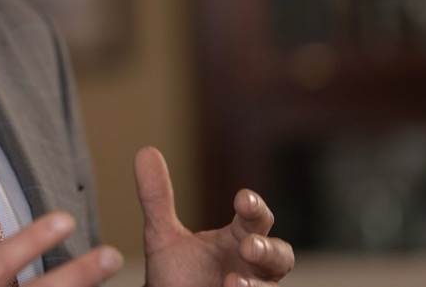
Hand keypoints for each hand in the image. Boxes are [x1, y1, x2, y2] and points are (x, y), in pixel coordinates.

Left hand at [134, 147, 293, 286]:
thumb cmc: (176, 275)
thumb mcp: (162, 236)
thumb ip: (156, 199)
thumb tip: (145, 151)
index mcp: (237, 239)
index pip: (255, 219)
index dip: (254, 208)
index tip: (242, 198)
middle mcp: (253, 267)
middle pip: (280, 255)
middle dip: (267, 249)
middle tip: (247, 246)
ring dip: (258, 285)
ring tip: (232, 282)